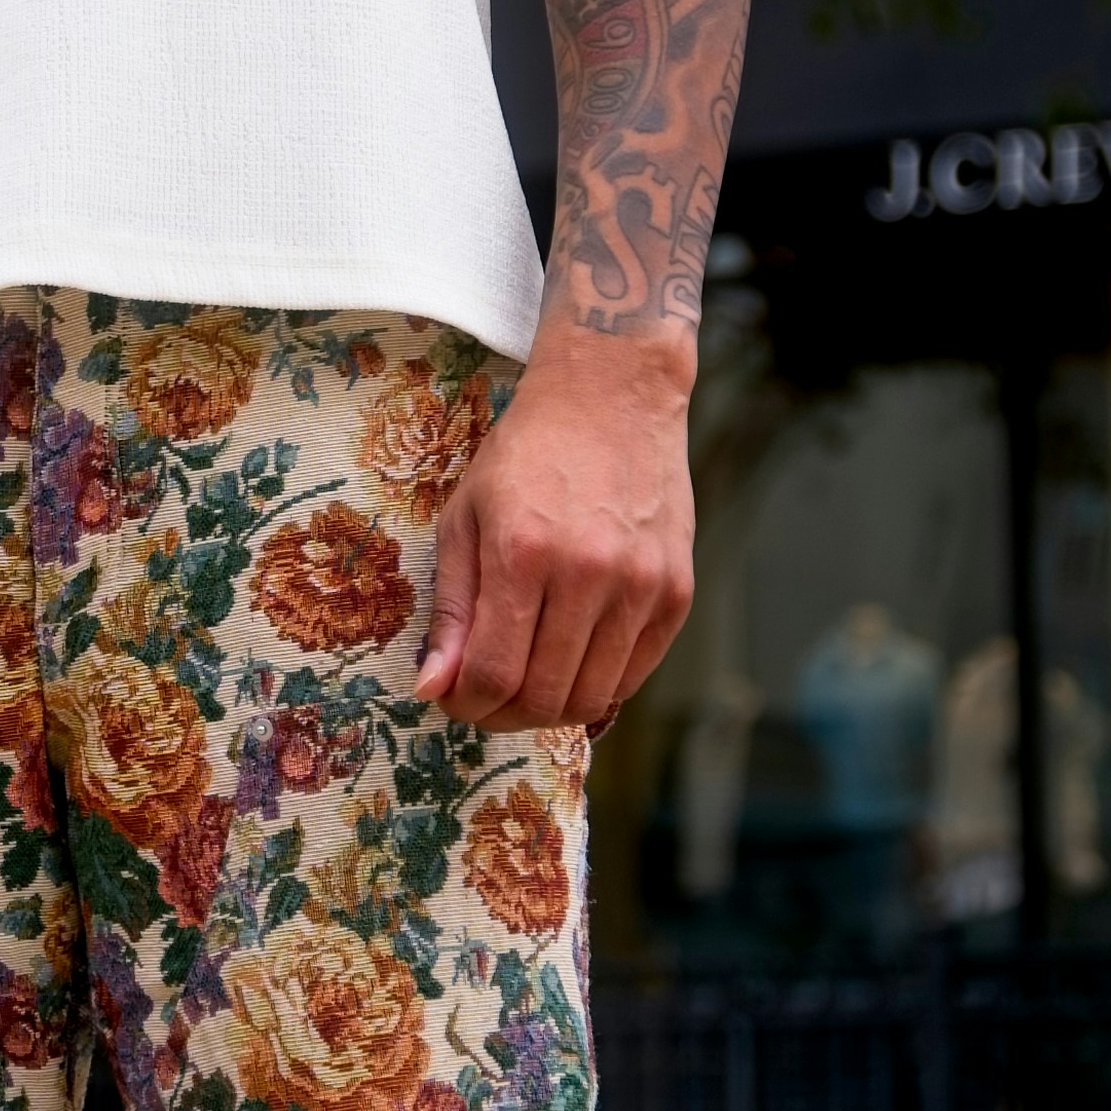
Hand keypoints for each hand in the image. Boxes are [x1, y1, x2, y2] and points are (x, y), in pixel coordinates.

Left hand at [418, 321, 696, 735]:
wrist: (612, 395)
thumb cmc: (527, 454)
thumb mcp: (465, 517)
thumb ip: (450, 609)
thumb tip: (432, 689)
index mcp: (523, 553)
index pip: (493, 674)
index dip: (464, 705)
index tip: (452, 698)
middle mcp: (589, 573)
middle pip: (543, 697)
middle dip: (502, 715)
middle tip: (485, 699)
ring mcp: (642, 585)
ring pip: (593, 697)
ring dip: (550, 709)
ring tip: (527, 684)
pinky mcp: (677, 591)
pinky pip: (634, 675)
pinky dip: (598, 687)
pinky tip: (571, 664)